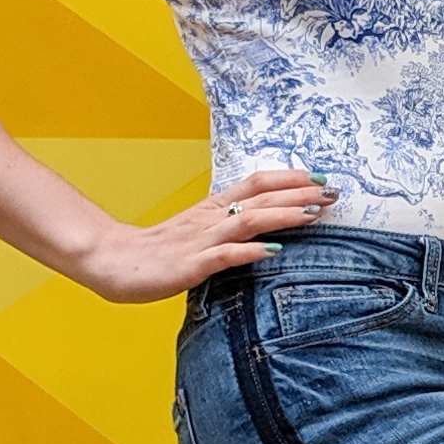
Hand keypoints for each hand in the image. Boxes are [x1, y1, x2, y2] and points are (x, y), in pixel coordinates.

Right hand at [73, 166, 335, 303]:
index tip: (321, 178)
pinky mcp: (188, 266)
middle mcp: (209, 218)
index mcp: (211, 208)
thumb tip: (263, 230)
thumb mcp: (196, 235)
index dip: (289, 178)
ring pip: (247, 221)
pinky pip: (222, 256)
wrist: (109, 261)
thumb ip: (226, 229)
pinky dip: (249, 252)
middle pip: (259, 196)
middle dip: (298, 192)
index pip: (255, 184)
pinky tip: (273, 253)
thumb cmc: (154, 252)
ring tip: (313, 213)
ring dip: (282, 215)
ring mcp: (199, 241)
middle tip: (334, 191)